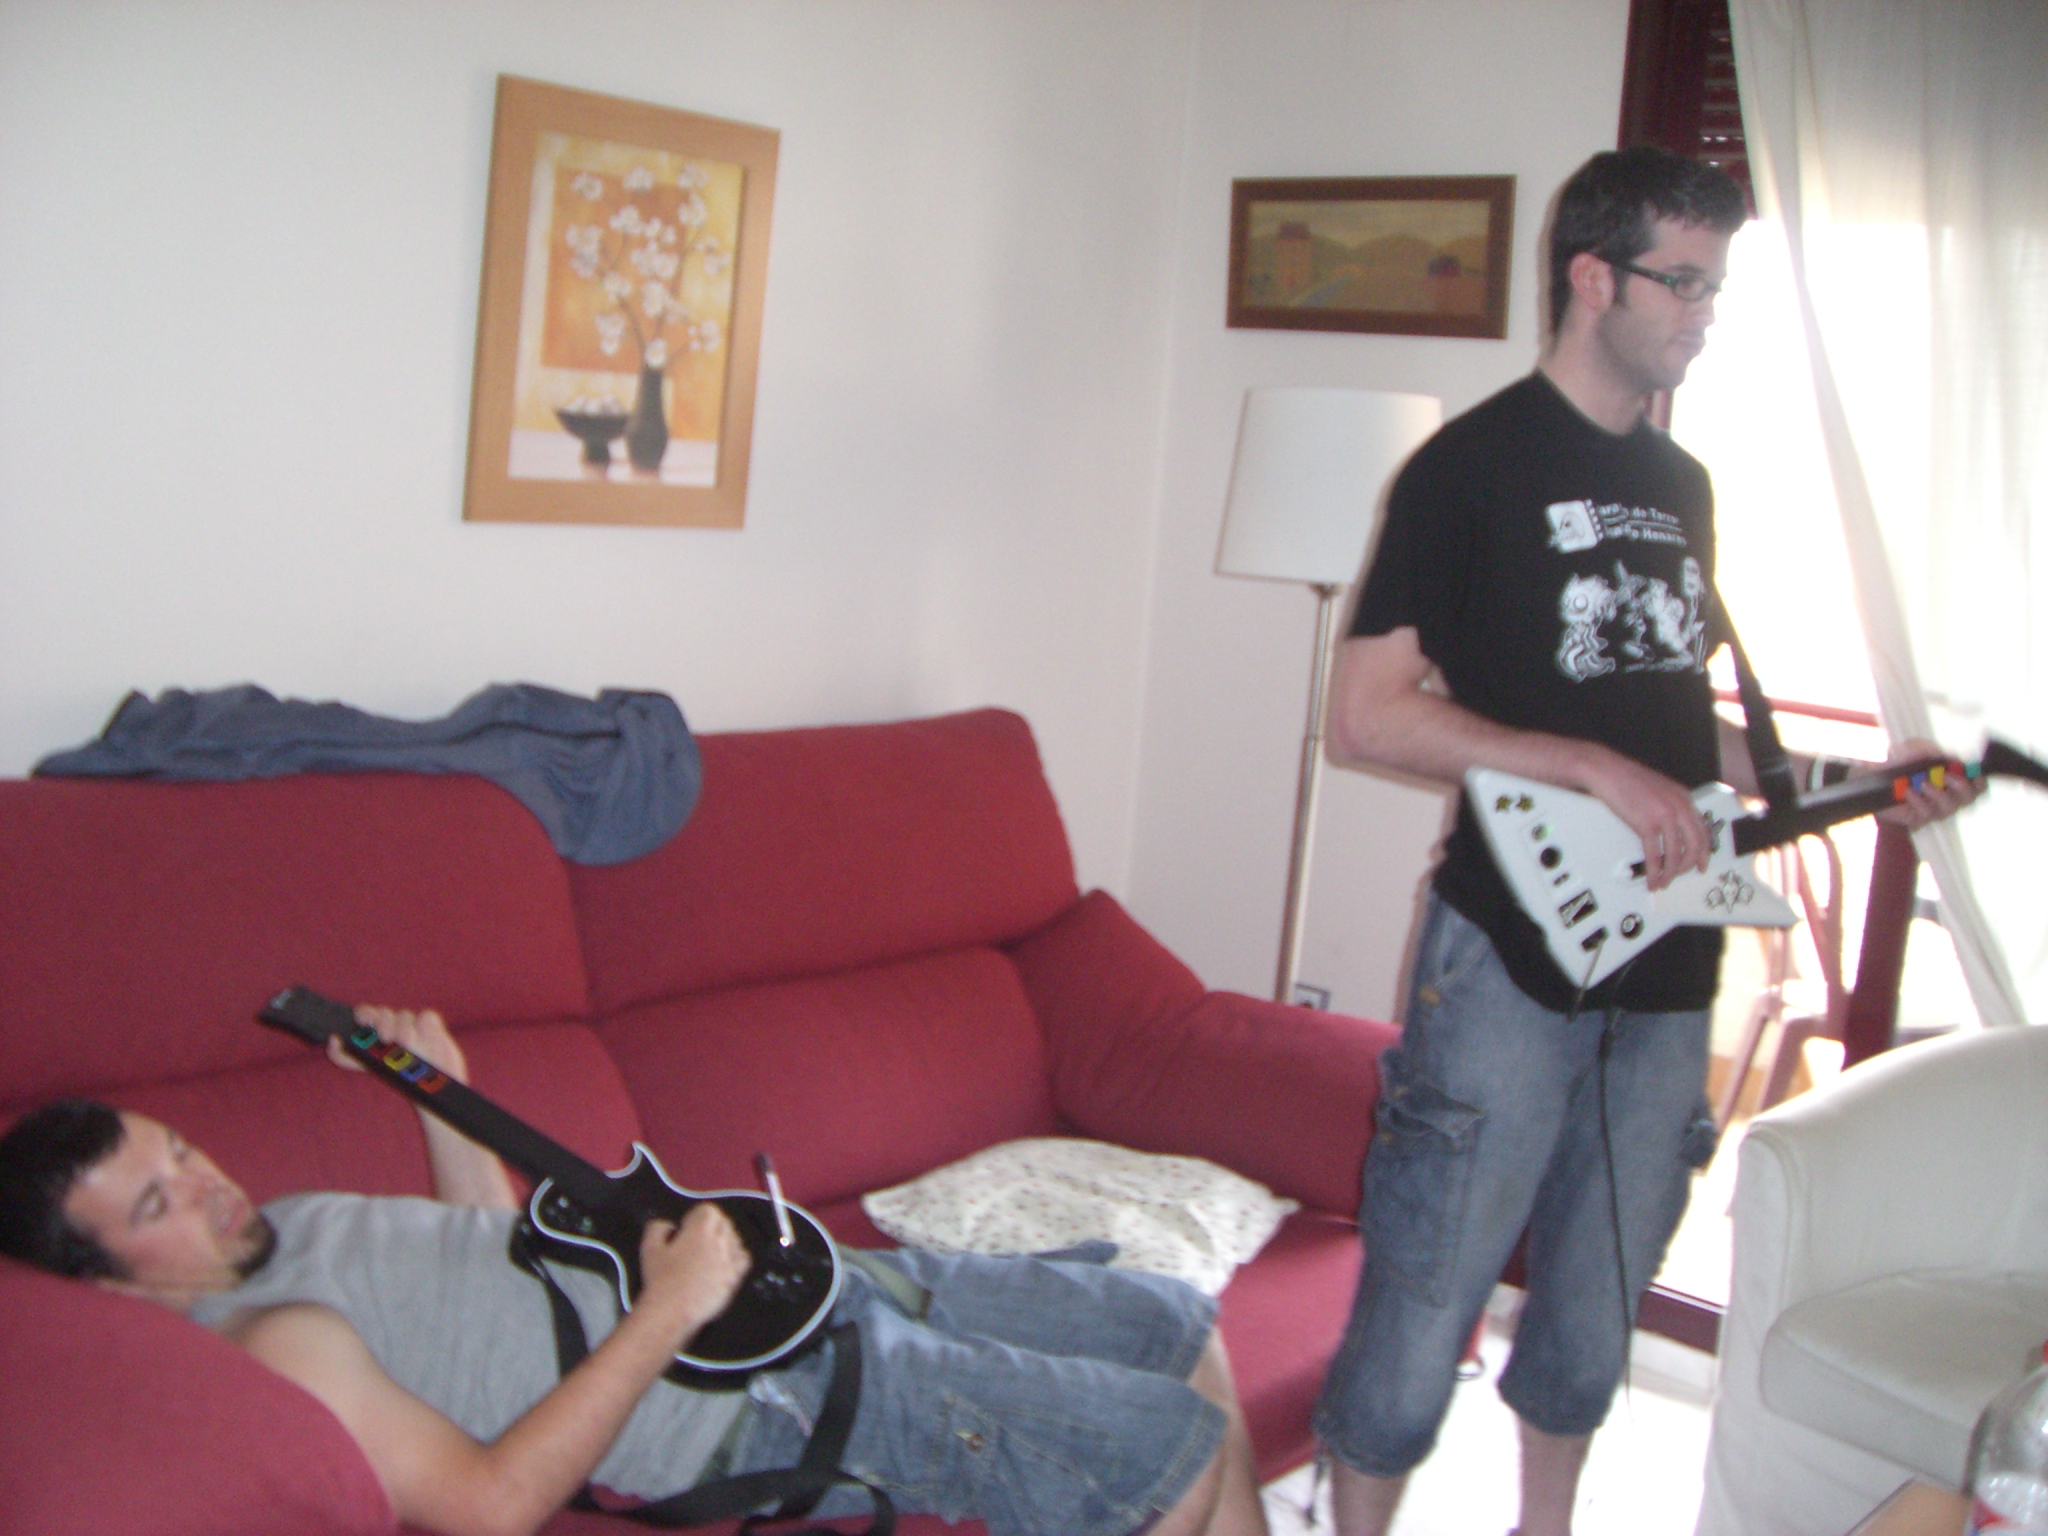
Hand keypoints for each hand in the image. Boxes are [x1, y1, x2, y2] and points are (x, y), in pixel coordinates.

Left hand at [326, 1005, 468, 1083]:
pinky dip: (424, 1023)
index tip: (364, 1020)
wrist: (432, 1090)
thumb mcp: (368, 1068)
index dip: (365, 1013)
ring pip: (404, 1014)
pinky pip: (427, 1015)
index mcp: (376, 1034)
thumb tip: (332, 1040)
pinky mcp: (432, 1027)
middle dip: (383, 1023)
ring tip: (406, 1044)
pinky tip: (423, 1036)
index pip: (366, 1012)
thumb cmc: (401, 1079)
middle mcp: (394, 1028)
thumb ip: (345, 1057)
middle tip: (385, 1038)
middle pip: (385, 1012)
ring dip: (403, 1028)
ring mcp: (414, 1026)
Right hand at [639, 1205, 750, 1344]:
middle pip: (724, 1222)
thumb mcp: (649, 1248)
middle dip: (711, 1227)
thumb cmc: (661, 1279)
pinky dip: (736, 1258)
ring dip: (724, 1241)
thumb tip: (668, 1225)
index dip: (696, 1217)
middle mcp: (720, 1241)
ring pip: (735, 1239)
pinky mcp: (735, 1278)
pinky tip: (723, 1265)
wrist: (672, 1310)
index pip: (708, 1210)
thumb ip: (658, 1228)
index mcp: (701, 1229)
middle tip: (696, 1240)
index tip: (686, 1227)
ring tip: (708, 1253)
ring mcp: (729, 1260)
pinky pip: (743, 1260)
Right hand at [1579, 745, 1711, 891]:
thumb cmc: (1627, 779)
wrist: (1608, 771)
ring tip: (1663, 882)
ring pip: (1675, 854)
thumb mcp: (1659, 790)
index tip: (1701, 864)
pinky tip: (1652, 878)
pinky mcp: (1647, 825)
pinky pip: (1655, 855)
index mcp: (1684, 798)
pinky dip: (1654, 871)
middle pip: (1694, 845)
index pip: (1702, 830)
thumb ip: (1671, 806)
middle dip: (1687, 866)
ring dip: (1670, 873)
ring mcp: (1665, 816)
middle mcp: (1680, 807)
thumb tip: (1672, 829)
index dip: (1703, 852)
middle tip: (1680, 876)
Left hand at [1876, 738, 1982, 830]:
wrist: (1870, 777)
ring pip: (1950, 808)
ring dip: (1939, 794)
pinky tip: (1908, 791)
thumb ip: (1927, 749)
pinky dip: (1919, 800)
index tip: (1974, 773)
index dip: (1980, 781)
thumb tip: (1942, 755)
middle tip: (1947, 776)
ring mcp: (1934, 809)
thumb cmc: (1898, 761)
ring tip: (1922, 782)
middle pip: (1970, 799)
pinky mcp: (1918, 818)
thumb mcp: (1911, 748)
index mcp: (1953, 779)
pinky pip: (1926, 814)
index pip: (1978, 786)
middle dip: (1962, 787)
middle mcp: (1948, 796)